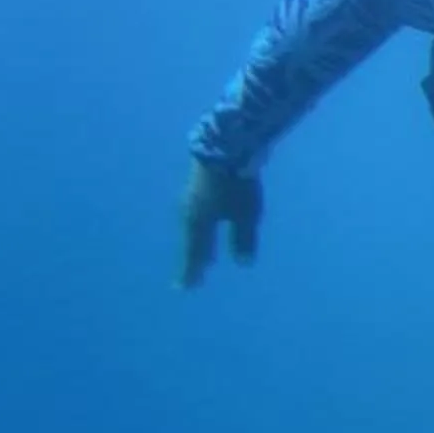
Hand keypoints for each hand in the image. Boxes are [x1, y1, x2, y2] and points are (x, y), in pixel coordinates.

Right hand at [179, 159, 261, 287]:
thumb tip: (242, 263)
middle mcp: (189, 213)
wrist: (224, 144)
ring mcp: (190, 199)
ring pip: (193, 229)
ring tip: (203, 260)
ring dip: (197, 245)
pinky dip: (200, 230)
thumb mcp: (247, 214)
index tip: (187, 288)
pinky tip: (205, 229)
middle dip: (194, 260)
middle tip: (192, 279)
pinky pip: (196, 217)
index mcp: (198, 222)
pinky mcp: (196, 188)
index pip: (194, 253)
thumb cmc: (237, 183)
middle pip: (192, 242)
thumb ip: (244, 239)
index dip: (192, 271)